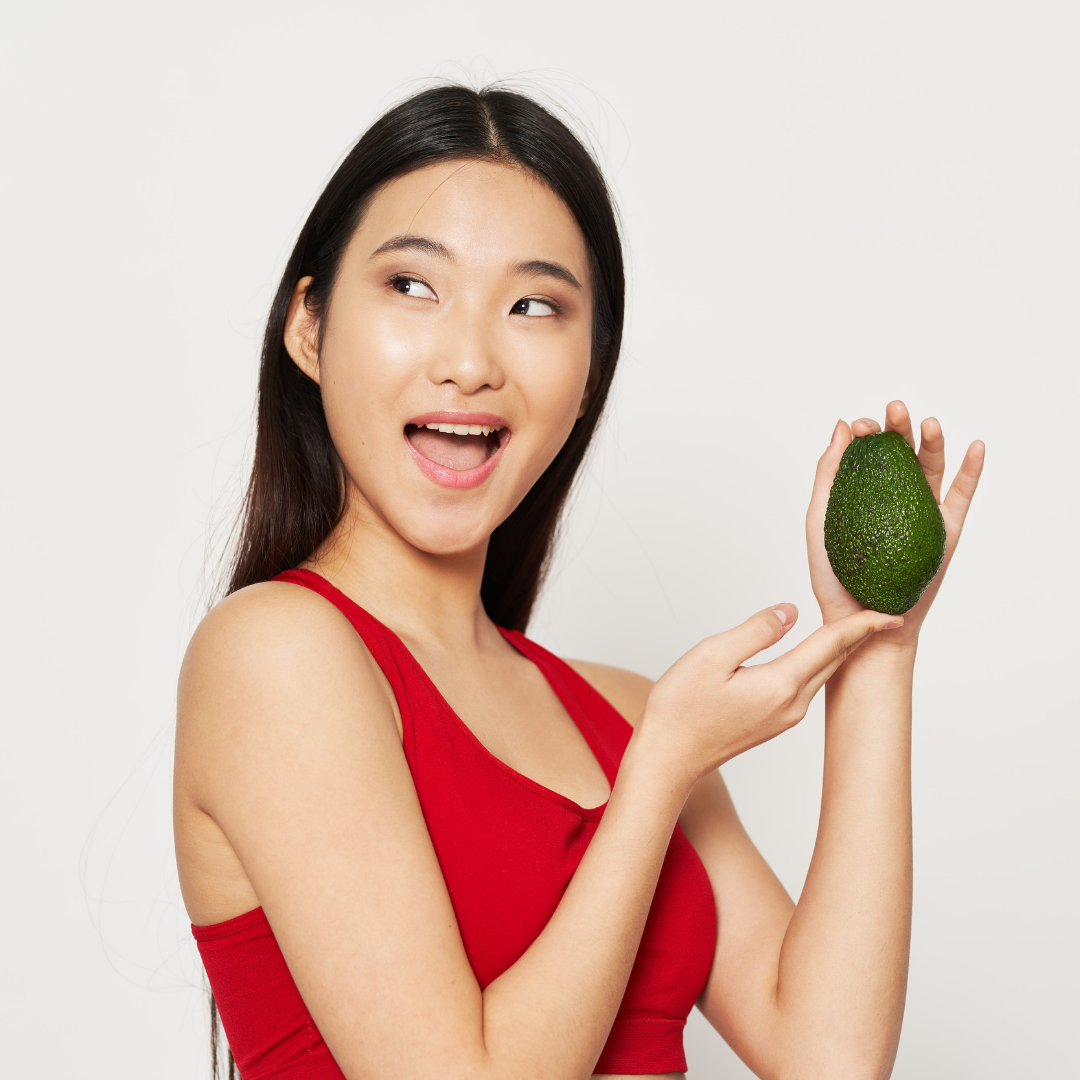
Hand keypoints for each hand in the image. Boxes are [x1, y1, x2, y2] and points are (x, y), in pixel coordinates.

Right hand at [639, 605, 901, 785]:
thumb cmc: (681, 709)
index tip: (891, 612)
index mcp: (781, 685)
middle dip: (861, 635)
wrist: (669, 758)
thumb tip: (790, 612)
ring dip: (841, 650)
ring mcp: (786, 717)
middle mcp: (792, 705)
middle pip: (836, 661)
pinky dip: (820, 664)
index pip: (832, 644)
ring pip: (824, 675)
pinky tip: (818, 653)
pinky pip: (808, 686)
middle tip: (883, 611)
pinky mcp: (775, 723)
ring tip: (857, 627)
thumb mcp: (712, 656)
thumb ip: (756, 630)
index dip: (862, 624)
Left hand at [805, 400, 984, 646]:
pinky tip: (975, 446)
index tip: (861, 426)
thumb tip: (842, 426)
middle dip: (898, 427)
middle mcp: (893, 497)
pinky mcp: (945, 530)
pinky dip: (972, 470)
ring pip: (931, 468)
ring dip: (933, 441)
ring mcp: (921, 512)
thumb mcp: (820, 521)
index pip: (867, 452)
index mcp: (862, 492)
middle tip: (894, 409)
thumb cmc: (836, 579)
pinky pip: (961, 496)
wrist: (861, 623)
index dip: (866, 433)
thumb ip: (828, 475)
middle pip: (901, 452)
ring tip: (929, 422)